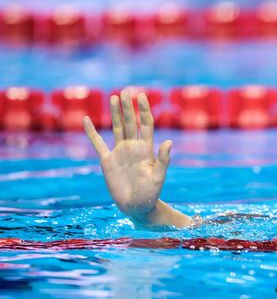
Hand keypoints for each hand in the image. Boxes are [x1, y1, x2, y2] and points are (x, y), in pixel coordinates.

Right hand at [83, 91, 171, 223]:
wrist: (137, 207)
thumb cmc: (151, 193)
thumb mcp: (159, 176)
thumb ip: (163, 159)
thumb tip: (169, 142)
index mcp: (146, 149)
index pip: (145, 124)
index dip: (143, 110)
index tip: (141, 96)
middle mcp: (133, 148)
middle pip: (130, 122)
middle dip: (128, 107)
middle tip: (126, 91)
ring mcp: (120, 153)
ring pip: (117, 128)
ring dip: (115, 114)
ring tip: (114, 97)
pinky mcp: (107, 161)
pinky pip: (98, 144)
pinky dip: (91, 132)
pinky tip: (86, 120)